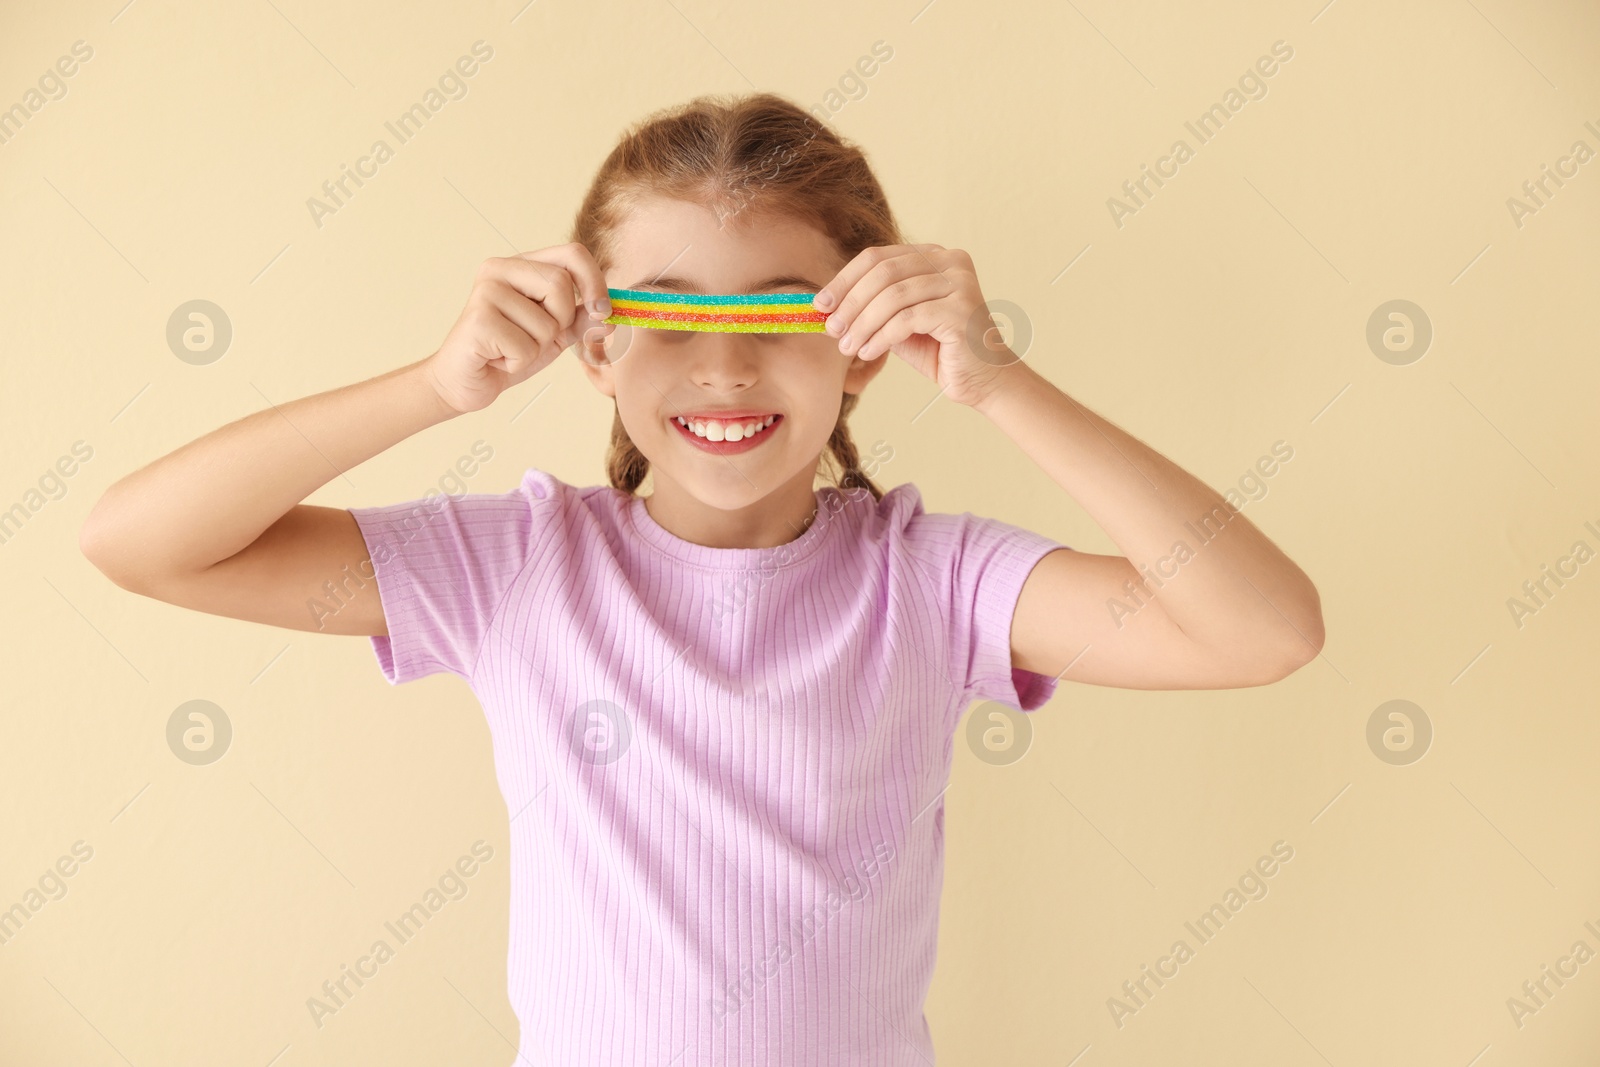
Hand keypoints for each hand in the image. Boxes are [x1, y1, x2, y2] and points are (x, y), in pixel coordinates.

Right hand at [424, 243, 611, 413]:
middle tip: (535, 337)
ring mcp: (485, 291)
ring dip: (537, 347)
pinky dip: (519, 362)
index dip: (595, 282)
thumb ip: (581, 319)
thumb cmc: (508, 352)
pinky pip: (525, 347)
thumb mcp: (554, 333)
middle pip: (561, 285)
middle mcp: (499, 269)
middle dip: (560, 322)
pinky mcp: (477, 320)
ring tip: (511, 348)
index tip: (603, 311)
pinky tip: (498, 358)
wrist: (465, 381)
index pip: (572, 254)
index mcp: (520, 264)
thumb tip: (608, 315)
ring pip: (546, 322)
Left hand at [813, 243, 1017, 407]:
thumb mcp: (899, 323)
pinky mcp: (961, 308)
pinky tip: (868, 353)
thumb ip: (872, 308)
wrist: (984, 381)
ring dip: (862, 324)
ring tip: (847, 347)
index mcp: (934, 255)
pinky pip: (907, 319)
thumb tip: (825, 306)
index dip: (845, 280)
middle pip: (882, 272)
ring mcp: (959, 282)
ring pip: (892, 296)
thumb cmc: (940, 352)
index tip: (820, 304)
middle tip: (831, 329)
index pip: (877, 257)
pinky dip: (881, 336)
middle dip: (850, 303)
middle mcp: (950, 261)